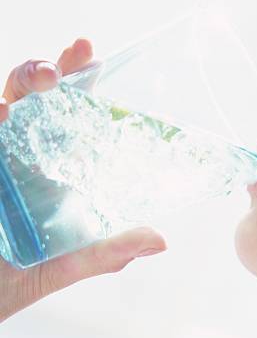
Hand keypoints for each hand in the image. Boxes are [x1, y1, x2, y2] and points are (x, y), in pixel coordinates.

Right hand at [0, 39, 166, 322]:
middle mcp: (18, 156)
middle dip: (50, 70)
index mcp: (49, 170)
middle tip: (71, 61)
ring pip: (4, 103)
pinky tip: (1, 113)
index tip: (92, 56)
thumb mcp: (62, 264)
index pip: (67, 117)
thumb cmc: (10, 281)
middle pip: (33, 99)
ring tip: (44, 79)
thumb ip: (104, 251)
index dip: (79, 83)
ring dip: (21, 84)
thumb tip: (158, 239)